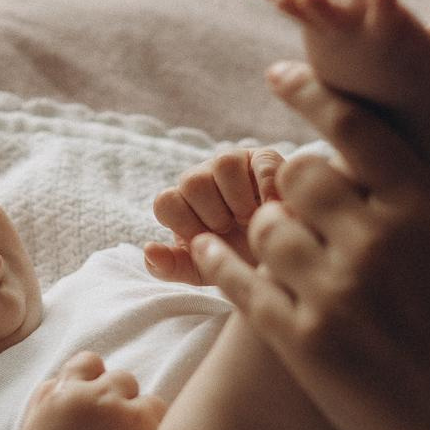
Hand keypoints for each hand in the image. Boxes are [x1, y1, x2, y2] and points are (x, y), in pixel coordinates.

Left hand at [142, 146, 284, 284]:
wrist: (281, 257)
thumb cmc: (237, 260)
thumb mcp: (203, 271)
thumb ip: (171, 266)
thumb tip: (149, 250)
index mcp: (183, 203)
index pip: (165, 202)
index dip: (186, 225)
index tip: (207, 241)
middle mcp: (204, 178)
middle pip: (192, 181)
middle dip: (214, 214)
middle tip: (232, 232)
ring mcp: (235, 164)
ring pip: (223, 163)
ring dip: (239, 200)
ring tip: (251, 220)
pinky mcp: (266, 158)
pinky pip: (262, 163)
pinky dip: (267, 188)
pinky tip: (273, 210)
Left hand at [189, 69, 429, 429]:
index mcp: (429, 211)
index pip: (356, 129)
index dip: (311, 93)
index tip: (282, 76)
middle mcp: (378, 243)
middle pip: (297, 173)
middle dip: (291, 181)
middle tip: (293, 196)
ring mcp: (336, 294)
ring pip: (264, 226)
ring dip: (263, 228)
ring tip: (270, 238)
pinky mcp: (303, 343)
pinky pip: (239, 284)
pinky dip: (217, 261)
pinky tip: (204, 249)